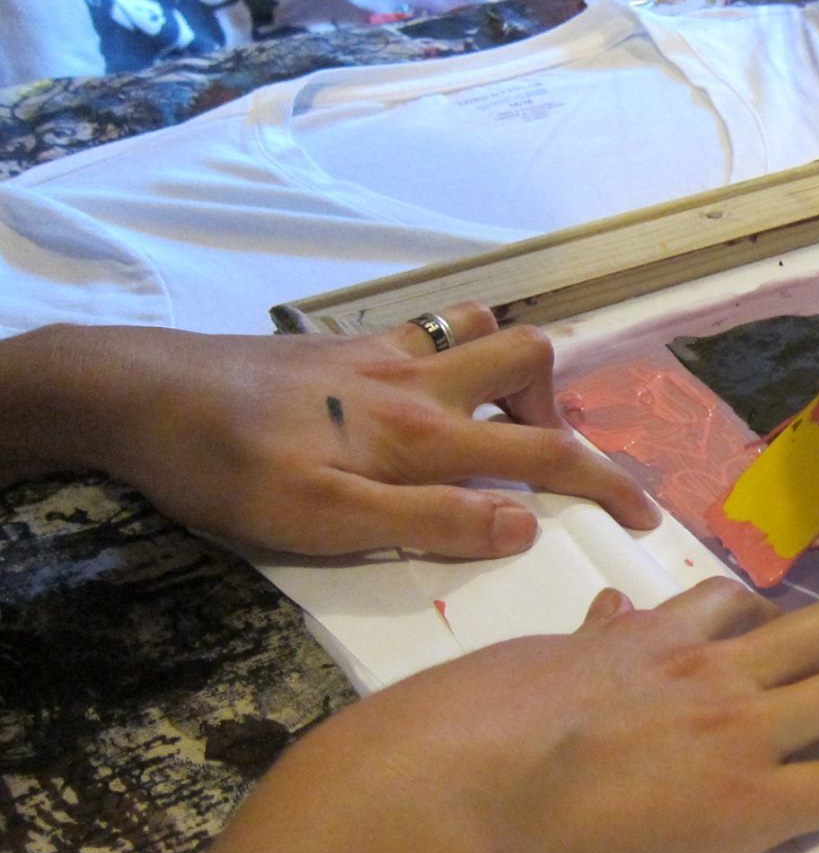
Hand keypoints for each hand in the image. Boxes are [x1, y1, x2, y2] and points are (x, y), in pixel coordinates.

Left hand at [15, 309, 658, 556]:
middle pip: (528, 361)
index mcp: (422, 436)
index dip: (608, 483)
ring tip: (493, 421)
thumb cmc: (226, 471)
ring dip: (507, 368)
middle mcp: (415, 384)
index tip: (648, 516)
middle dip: (560, 409)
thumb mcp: (325, 522)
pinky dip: (451, 349)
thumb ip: (432, 522)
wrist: (137, 393)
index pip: (545, 455)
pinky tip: (422, 391)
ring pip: (478, 330)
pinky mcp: (338, 347)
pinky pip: (423, 329)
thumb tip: (524, 523)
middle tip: (544, 462)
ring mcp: (377, 356)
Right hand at [286, 580, 818, 852]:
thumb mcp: (528, 664)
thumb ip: (582, 644)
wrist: (457, 797)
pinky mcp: (750, 804)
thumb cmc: (461, 735)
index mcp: (650, 638)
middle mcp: (712, 670)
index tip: (779, 665)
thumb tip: (608, 613)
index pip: (740, 602)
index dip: (772, 630)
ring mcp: (739, 732)